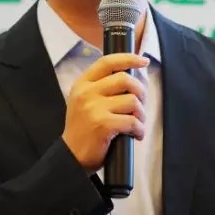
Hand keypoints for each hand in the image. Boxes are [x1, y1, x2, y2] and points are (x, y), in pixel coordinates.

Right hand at [61, 53, 149, 171]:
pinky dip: (139, 129)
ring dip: (141, 114)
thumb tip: (133, 76)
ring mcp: (93, 108)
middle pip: (125, 79)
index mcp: (82, 84)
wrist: (71, 156)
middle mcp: (86, 93)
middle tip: (141, 103)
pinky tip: (136, 134)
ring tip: (137, 123)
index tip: (143, 61)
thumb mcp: (85, 101)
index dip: (128, 58)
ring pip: (132, 101)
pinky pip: (132, 121)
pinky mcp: (102, 124)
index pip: (107, 62)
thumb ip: (102, 87)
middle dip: (140, 91)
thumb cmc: (83, 129)